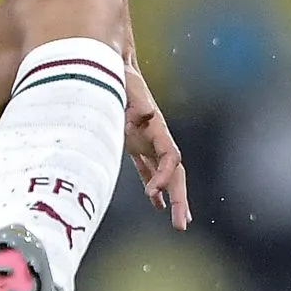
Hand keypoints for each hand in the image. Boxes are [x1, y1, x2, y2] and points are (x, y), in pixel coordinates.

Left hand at [121, 63, 191, 230]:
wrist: (109, 65)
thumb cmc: (115, 75)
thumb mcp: (123, 84)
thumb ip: (134, 99)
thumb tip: (143, 115)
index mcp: (155, 126)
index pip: (170, 157)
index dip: (165, 176)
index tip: (151, 195)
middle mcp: (155, 136)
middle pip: (175, 172)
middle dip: (179, 198)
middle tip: (181, 225)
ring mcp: (146, 141)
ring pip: (166, 175)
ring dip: (173, 198)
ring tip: (180, 223)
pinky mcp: (135, 143)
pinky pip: (149, 170)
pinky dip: (154, 188)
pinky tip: (156, 204)